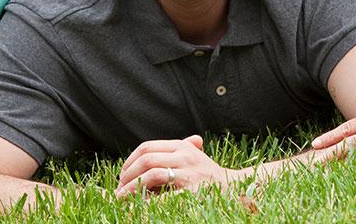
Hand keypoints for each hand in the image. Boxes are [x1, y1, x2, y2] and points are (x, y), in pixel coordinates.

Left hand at [115, 135, 237, 196]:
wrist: (237, 189)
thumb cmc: (211, 175)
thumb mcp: (195, 157)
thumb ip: (175, 151)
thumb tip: (147, 153)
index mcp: (182, 147)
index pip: (147, 147)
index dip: (130, 160)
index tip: (122, 174)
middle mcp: (185, 156)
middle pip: (146, 159)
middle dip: (127, 174)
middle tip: (118, 188)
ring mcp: (189, 174)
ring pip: (151, 174)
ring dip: (132, 187)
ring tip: (121, 197)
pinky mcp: (192, 193)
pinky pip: (163, 198)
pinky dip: (146, 203)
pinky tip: (136, 208)